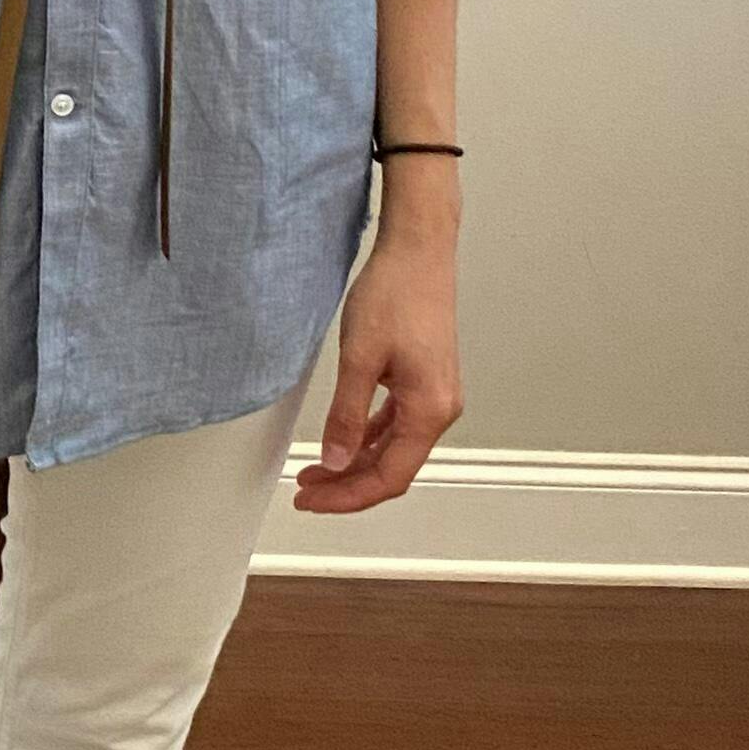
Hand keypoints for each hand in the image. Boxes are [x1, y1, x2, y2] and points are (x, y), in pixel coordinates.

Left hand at [293, 215, 461, 515]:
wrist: (418, 250)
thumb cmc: (397, 292)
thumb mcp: (358, 358)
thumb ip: (346, 416)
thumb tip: (335, 459)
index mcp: (430, 410)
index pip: (388, 477)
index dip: (347, 496)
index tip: (312, 500)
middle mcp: (440, 408)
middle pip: (393, 468)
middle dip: (348, 484)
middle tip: (308, 490)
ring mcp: (435, 395)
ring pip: (394, 448)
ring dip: (356, 462)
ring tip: (317, 470)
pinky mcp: (426, 381)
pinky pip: (397, 424)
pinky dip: (368, 437)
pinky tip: (343, 439)